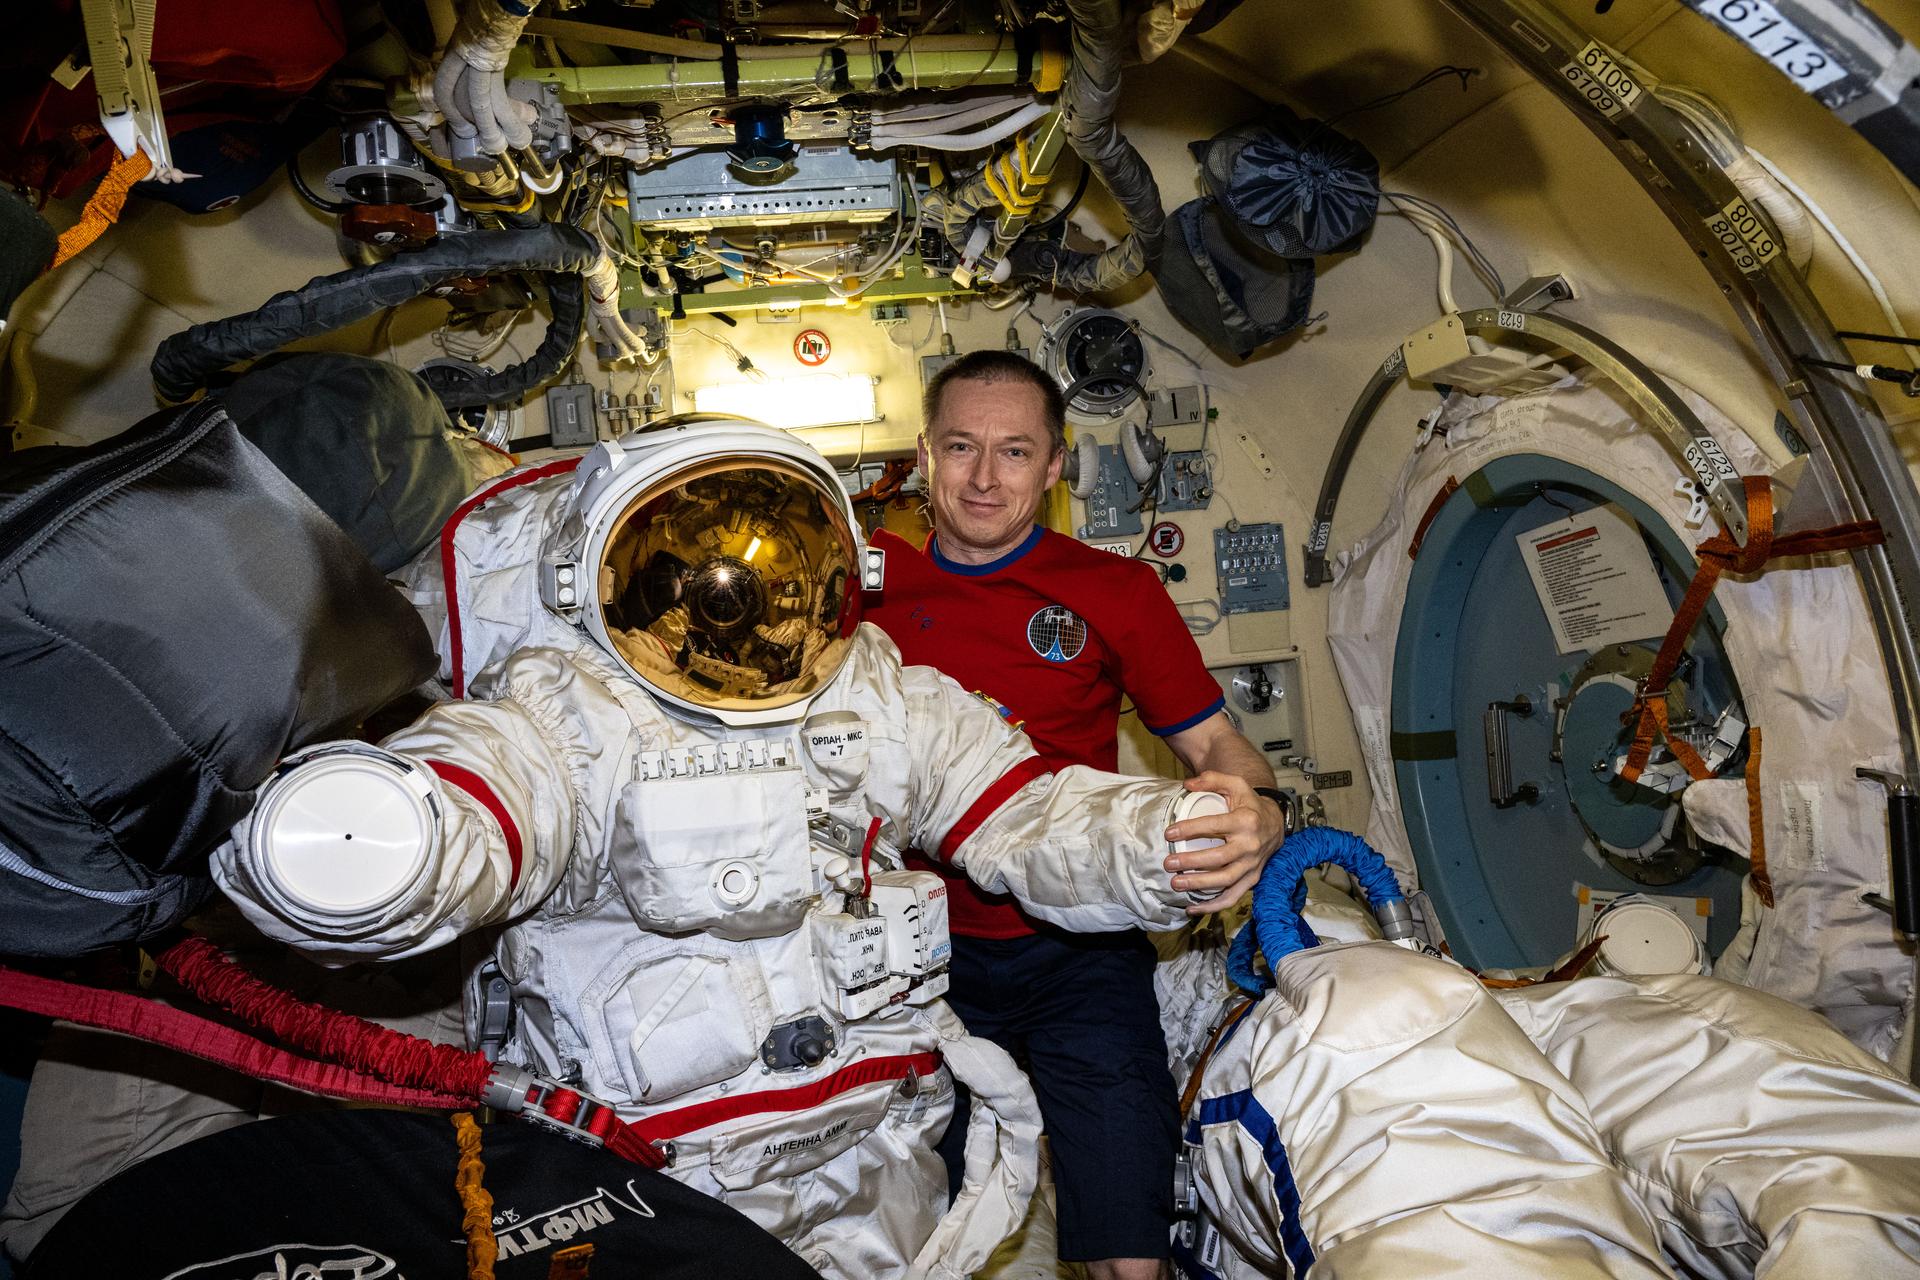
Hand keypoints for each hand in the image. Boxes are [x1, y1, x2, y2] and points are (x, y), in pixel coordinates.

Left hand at [1163, 772, 1285, 914]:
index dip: (1190, 830)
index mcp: (1246, 821)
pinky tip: (1191, 908)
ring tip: (1176, 883)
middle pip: (1219, 858)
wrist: (1275, 823)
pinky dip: (1212, 906)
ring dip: (1199, 885)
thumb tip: (1186, 785)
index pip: (1214, 826)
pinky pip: (1232, 897)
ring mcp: (1252, 865)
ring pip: (1225, 880)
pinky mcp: (1252, 879)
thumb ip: (1211, 779)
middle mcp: (1251, 845)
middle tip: (1168, 863)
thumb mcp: (1235, 784)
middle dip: (1191, 862)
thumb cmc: (1249, 804)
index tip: (1169, 834)